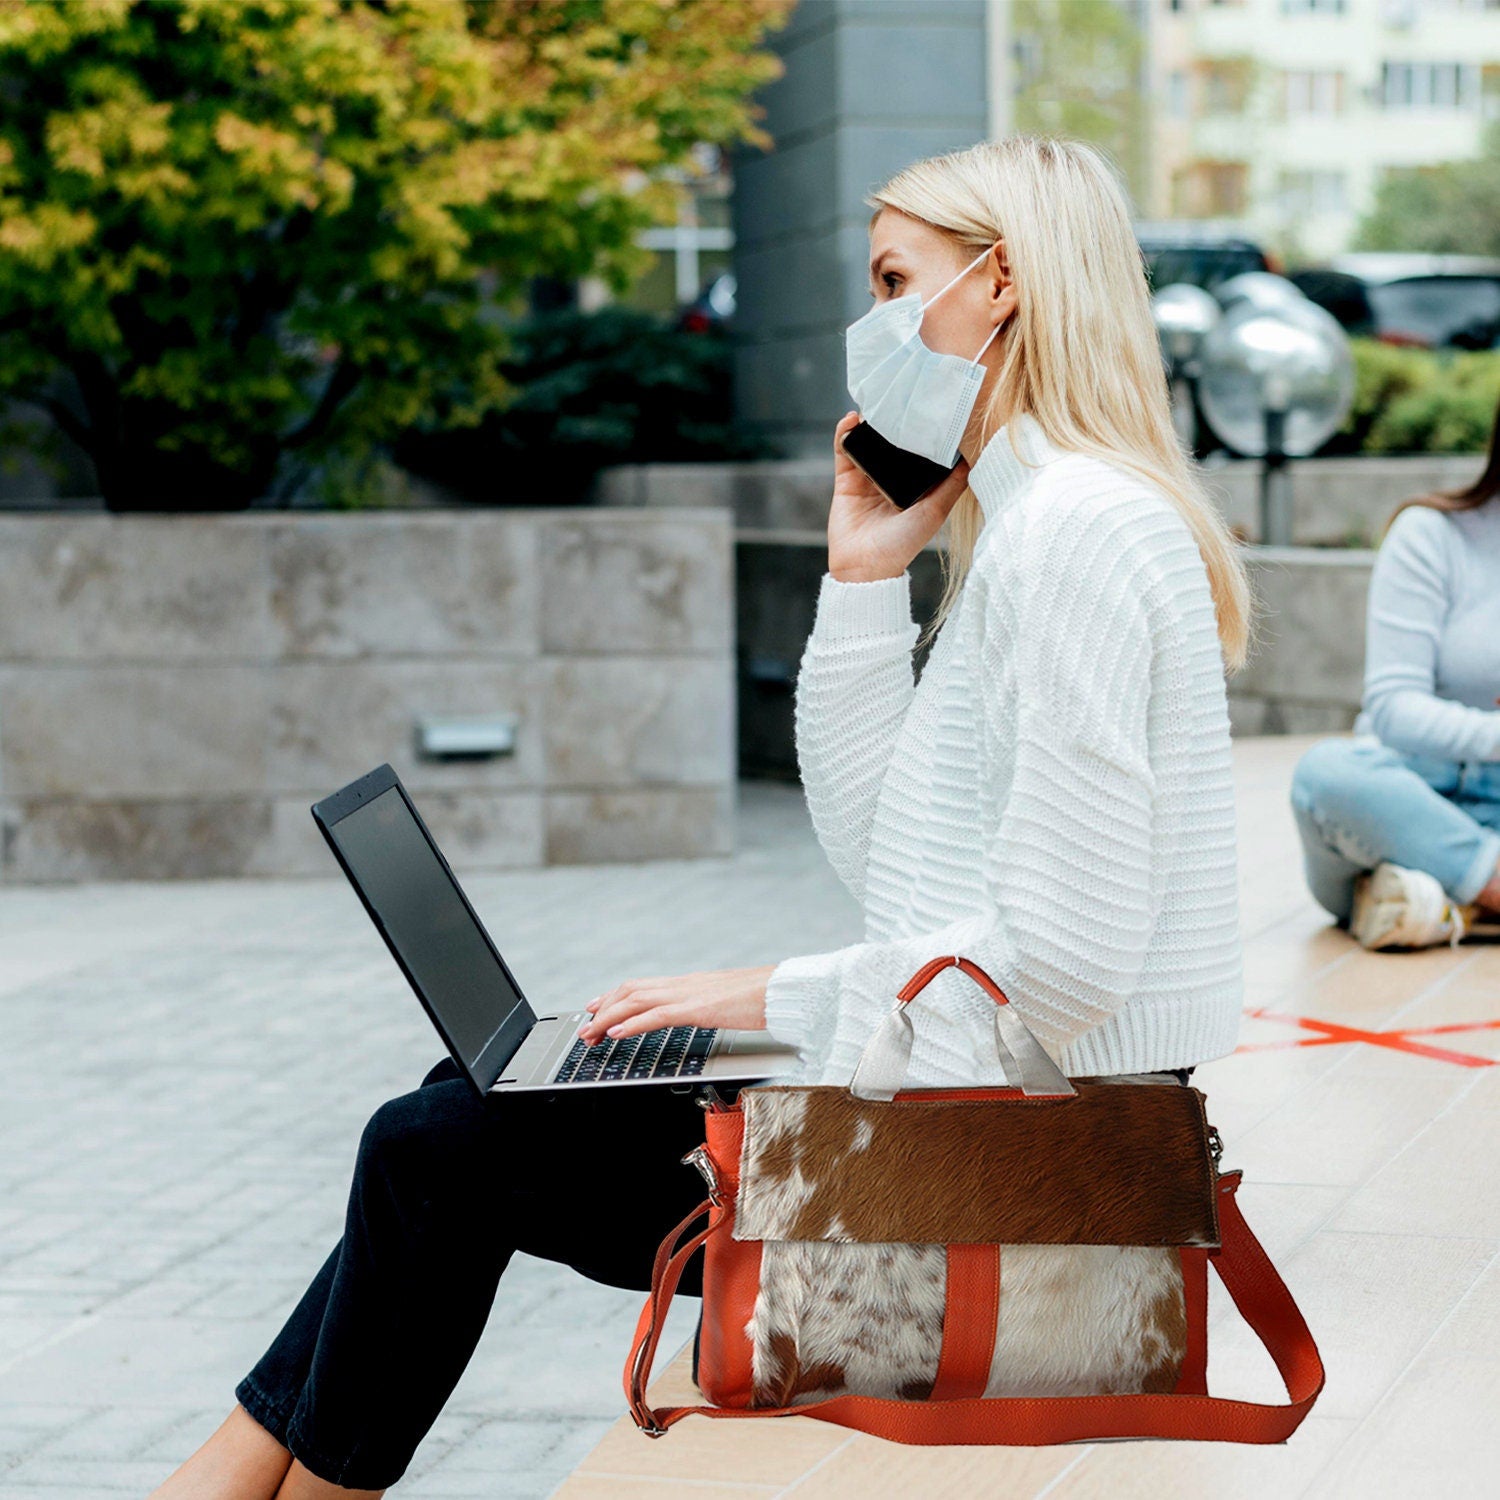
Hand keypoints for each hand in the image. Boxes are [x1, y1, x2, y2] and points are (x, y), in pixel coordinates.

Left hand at [576, 964, 777, 1044]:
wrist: (786, 990)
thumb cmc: (765, 997)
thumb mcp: (729, 1004)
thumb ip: (711, 1007)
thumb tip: (705, 1013)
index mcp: (691, 985)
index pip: (643, 987)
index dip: (615, 997)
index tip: (597, 1008)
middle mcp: (685, 985)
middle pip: (632, 990)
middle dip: (604, 1008)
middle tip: (585, 1027)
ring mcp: (690, 994)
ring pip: (636, 999)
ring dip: (608, 1017)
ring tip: (590, 1033)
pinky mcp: (699, 1008)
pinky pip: (656, 1015)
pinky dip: (632, 1024)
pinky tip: (616, 1033)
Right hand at [827, 409, 972, 582]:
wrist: (864, 567)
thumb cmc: (903, 545)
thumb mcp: (935, 512)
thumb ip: (953, 485)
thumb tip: (970, 456)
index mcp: (916, 485)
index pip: (921, 450)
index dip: (924, 430)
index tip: (930, 407)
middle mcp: (893, 479)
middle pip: (894, 442)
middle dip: (896, 421)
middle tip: (901, 398)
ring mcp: (868, 477)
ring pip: (869, 441)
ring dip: (870, 422)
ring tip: (876, 404)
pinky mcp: (846, 480)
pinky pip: (845, 450)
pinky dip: (846, 433)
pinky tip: (851, 419)